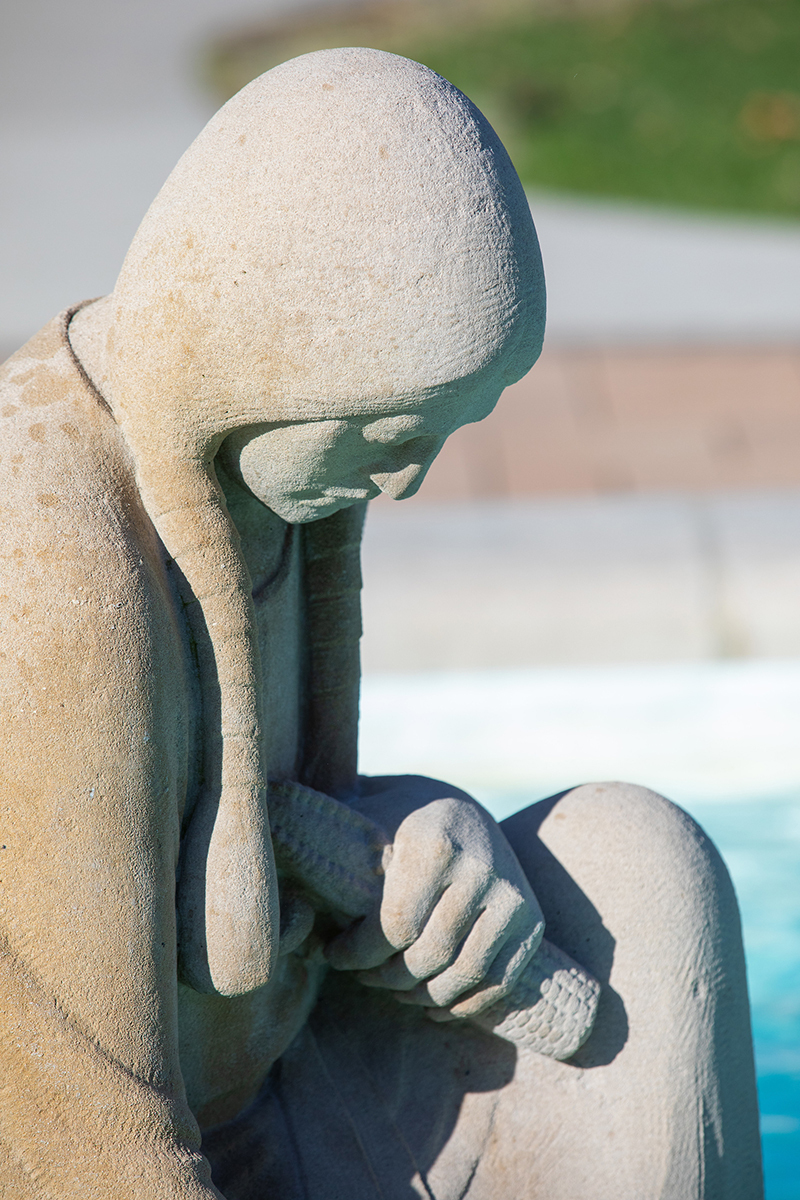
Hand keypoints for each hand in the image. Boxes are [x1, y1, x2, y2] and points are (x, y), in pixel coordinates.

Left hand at [324, 779, 544, 1017]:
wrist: (467, 813)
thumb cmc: (398, 823)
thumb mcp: (366, 820)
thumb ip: (329, 848)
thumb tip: (275, 871)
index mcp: (435, 841)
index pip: (395, 925)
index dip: (357, 952)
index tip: (334, 954)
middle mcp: (481, 868)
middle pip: (427, 956)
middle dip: (386, 977)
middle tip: (364, 976)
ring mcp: (512, 898)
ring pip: (461, 977)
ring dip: (419, 996)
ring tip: (393, 988)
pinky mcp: (532, 924)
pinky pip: (495, 986)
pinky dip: (459, 1006)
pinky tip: (429, 1003)